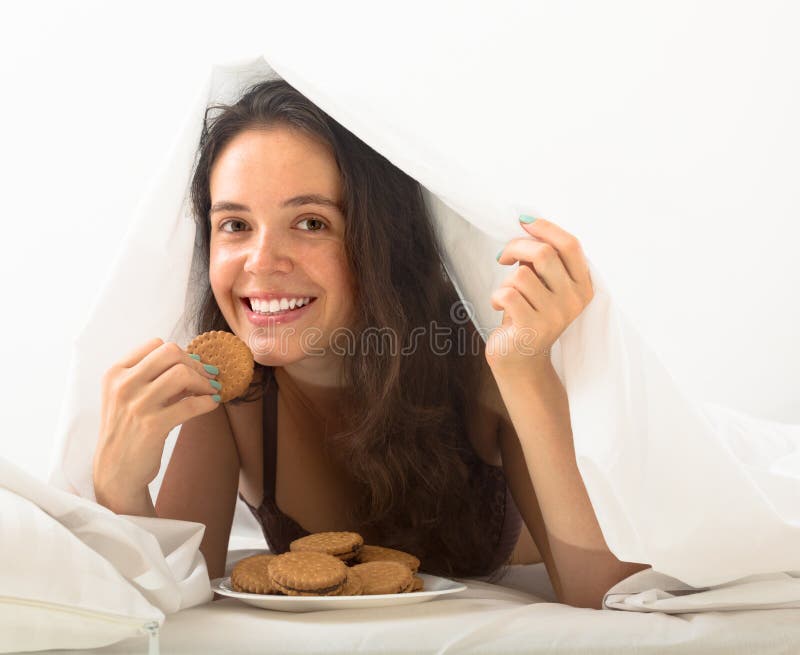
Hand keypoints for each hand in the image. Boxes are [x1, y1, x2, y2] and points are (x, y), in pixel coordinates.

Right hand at [93, 337, 221, 511]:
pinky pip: (191, 404)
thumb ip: (156, 378)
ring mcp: (136, 404)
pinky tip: (212, 404)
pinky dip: (208, 402)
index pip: (155, 344)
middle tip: (208, 377)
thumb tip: (197, 363)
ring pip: (182, 374)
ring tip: (211, 391)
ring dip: (204, 382)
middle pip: (171, 352)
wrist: (115, 471)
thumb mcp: (131, 398)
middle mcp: (123, 385)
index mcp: (115, 373)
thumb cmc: (128, 431)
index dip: (181, 354)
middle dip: (195, 364)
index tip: (194, 366)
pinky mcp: (152, 425)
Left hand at [487, 216, 593, 377]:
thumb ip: (541, 260)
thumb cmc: (528, 314)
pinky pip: (507, 294)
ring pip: (521, 274)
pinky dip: (496, 297)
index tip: (523, 222)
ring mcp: (555, 316)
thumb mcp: (542, 284)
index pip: (570, 245)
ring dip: (506, 281)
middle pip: (543, 253)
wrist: (522, 360)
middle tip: (503, 256)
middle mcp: (573, 301)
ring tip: (508, 296)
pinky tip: (500, 308)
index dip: (545, 227)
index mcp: (582, 285)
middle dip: (516, 246)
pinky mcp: (532, 328)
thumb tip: (527, 223)